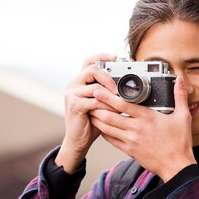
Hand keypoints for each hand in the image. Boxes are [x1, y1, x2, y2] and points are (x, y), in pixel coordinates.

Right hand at [55, 54, 118, 172]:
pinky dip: (106, 107)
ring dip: (110, 96)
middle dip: (109, 78)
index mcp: (79, 82)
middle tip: (120, 89)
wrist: (79, 141)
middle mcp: (73, 85)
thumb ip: (108, 93)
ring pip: (95, 87)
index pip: (88, 62)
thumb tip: (127, 87)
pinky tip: (113, 113)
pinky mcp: (74, 105)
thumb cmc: (91, 123)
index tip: (115, 56)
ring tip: (119, 104)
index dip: (101, 56)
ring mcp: (71, 94)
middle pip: (92, 70)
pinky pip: (94, 101)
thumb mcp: (102, 104)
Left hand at [89, 76, 196, 181]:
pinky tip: (100, 127)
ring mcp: (130, 141)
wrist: (176, 167)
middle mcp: (136, 129)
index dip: (107, 97)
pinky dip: (104, 132)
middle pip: (109, 116)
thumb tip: (181, 80)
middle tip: (89, 99)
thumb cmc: (179, 143)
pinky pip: (111, 140)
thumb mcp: (183, 117)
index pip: (122, 104)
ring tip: (91, 111)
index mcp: (147, 118)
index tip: (99, 90)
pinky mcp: (129, 150)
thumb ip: (180, 96)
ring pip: (107, 128)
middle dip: (97, 107)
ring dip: (98, 119)